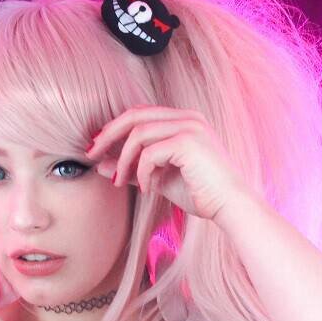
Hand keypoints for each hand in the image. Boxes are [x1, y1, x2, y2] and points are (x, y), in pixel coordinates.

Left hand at [86, 104, 252, 223]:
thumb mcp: (160, 180)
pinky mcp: (188, 142)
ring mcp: (189, 127)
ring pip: (139, 133)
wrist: (230, 206)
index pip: (140, 114)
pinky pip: (150, 152)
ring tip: (119, 180)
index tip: (96, 147)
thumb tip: (101, 166)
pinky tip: (146, 189)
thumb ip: (133, 169)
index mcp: (182, 120)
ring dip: (123, 159)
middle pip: (134, 115)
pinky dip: (141, 172)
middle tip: (91, 154)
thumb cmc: (201, 194)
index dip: (114, 128)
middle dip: (108, 135)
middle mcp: (186, 117)